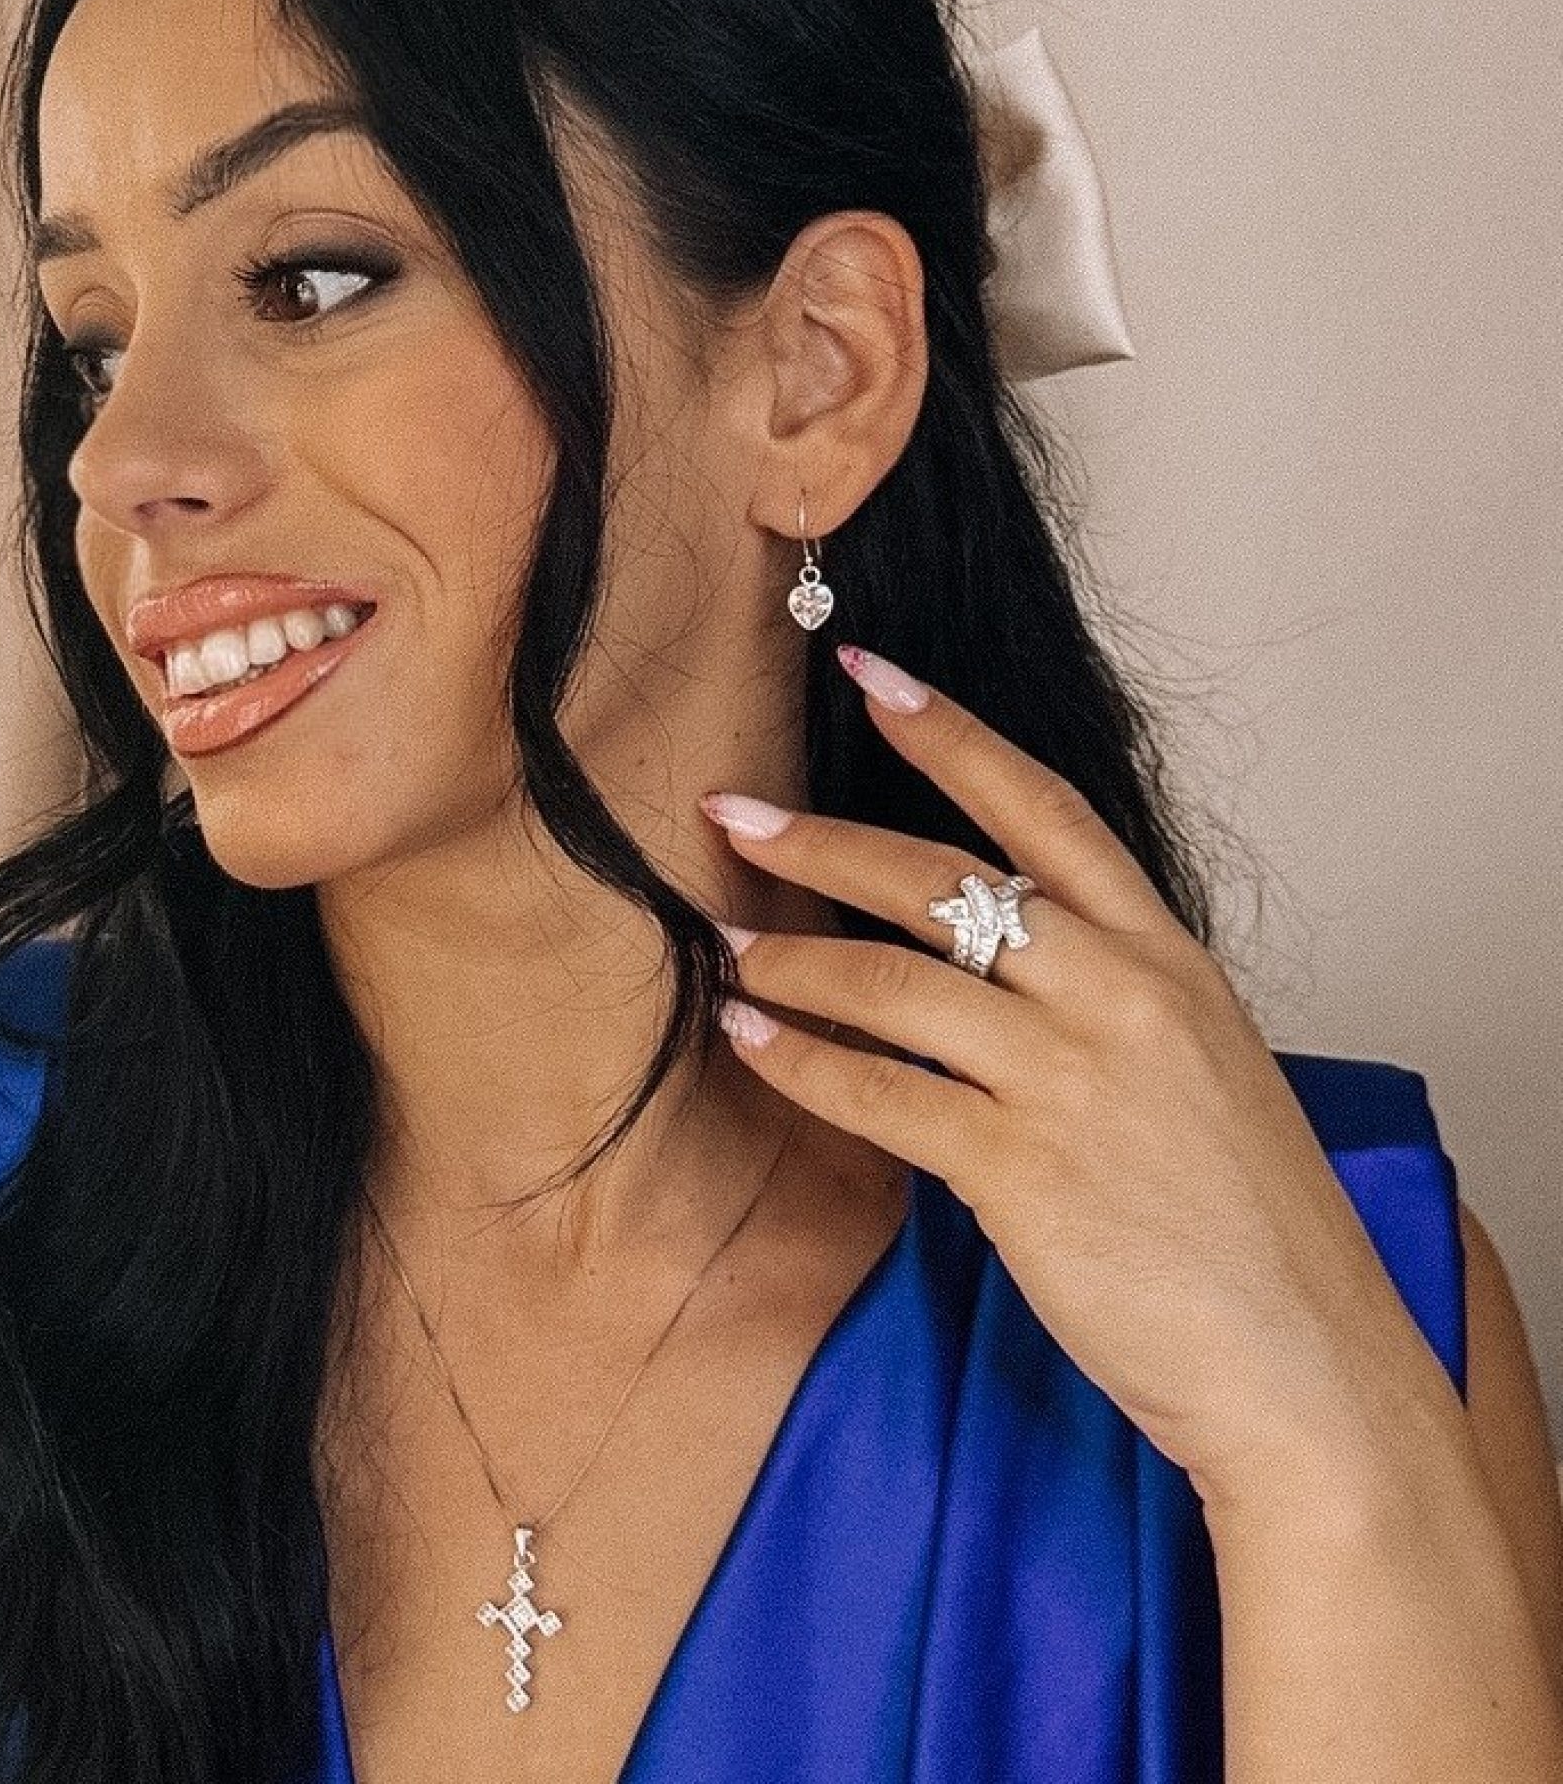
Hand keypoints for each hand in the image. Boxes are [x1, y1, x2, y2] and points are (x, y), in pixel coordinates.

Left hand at [699, 644, 1458, 1509]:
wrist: (1305, 1360)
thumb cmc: (1248, 1219)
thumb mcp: (1201, 1065)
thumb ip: (1105, 995)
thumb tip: (992, 953)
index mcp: (1167, 954)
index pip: (1043, 807)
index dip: (948, 733)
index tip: (868, 671)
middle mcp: (1116, 993)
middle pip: (941, 880)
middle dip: (820, 840)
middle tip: (731, 814)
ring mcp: (1067, 1078)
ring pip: (891, 979)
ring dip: (790, 957)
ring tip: (726, 944)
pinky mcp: (1018, 1170)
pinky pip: (877, 1092)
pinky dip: (799, 1062)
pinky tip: (749, 1038)